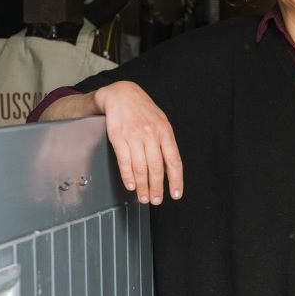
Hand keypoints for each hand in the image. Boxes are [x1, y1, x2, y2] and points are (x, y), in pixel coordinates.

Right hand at [95, 81, 182, 204]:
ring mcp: (134, 136)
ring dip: (142, 186)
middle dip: (156, 187)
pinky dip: (127, 175)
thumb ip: (165, 143)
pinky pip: (124, 160)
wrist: (122, 95)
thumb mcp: (161, 123)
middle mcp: (151, 135)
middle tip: (156, 200)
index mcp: (166, 133)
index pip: (174, 161)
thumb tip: (169, 168)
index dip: (176, 180)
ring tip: (143, 197)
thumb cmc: (144, 111)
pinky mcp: (118, 137)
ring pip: (140, 167)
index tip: (176, 194)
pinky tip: (130, 185)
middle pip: (156, 167)